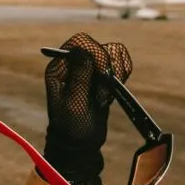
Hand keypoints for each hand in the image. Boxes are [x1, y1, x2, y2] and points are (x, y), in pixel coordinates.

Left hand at [42, 32, 132, 184]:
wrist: (81, 141)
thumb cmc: (72, 125)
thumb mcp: (73, 103)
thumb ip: (79, 77)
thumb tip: (83, 50)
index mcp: (60, 66)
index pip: (80, 42)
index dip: (95, 54)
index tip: (101, 76)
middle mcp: (74, 62)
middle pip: (99, 45)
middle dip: (107, 67)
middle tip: (103, 92)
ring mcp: (90, 67)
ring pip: (113, 51)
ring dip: (117, 71)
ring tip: (107, 94)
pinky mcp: (105, 74)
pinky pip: (121, 61)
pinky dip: (124, 71)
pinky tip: (116, 90)